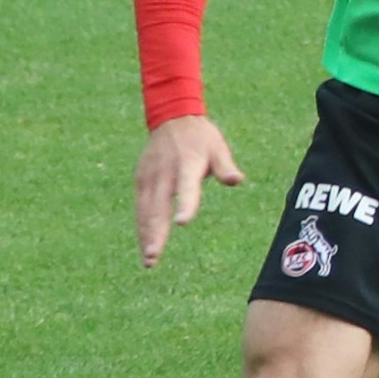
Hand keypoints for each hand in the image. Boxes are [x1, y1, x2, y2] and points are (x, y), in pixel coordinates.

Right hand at [134, 115, 243, 267]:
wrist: (172, 117)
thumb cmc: (201, 138)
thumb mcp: (218, 147)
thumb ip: (225, 166)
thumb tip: (238, 179)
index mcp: (187, 164)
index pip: (186, 187)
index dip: (185, 204)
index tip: (181, 222)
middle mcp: (164, 172)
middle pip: (158, 205)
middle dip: (155, 232)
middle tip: (153, 256)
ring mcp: (149, 176)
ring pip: (145, 210)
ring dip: (145, 235)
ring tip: (149, 260)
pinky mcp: (141, 180)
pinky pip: (140, 207)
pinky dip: (141, 226)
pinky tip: (146, 244)